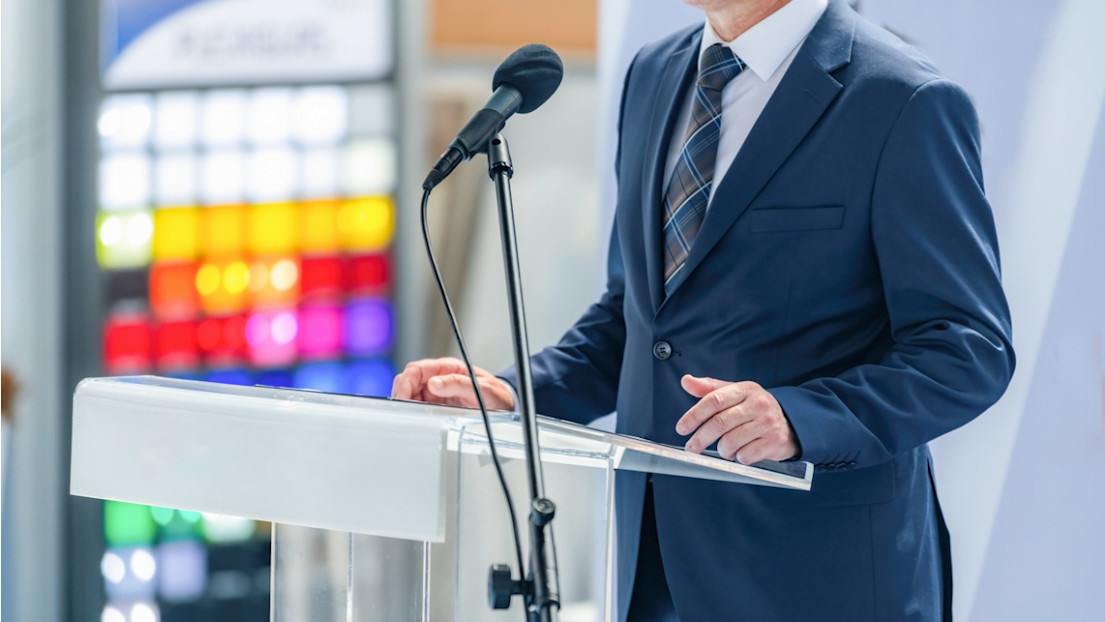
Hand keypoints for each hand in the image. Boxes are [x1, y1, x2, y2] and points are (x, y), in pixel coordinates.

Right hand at [390, 357, 515, 410]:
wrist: (504, 405)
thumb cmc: (495, 395)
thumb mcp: (480, 389)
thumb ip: (458, 384)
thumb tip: (433, 383)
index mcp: (448, 368)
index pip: (416, 369)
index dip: (405, 383)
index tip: (402, 398)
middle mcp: (440, 377)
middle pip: (409, 381)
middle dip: (402, 394)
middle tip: (402, 411)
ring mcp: (437, 390)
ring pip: (411, 394)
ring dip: (407, 404)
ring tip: (410, 417)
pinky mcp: (438, 403)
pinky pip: (419, 405)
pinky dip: (414, 411)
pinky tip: (416, 419)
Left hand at [675, 375, 797, 464]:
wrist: (789, 424)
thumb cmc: (753, 409)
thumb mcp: (734, 394)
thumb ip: (709, 389)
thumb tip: (686, 381)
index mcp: (745, 389)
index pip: (714, 400)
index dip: (694, 415)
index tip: (681, 428)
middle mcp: (758, 404)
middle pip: (720, 423)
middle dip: (701, 438)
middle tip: (691, 448)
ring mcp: (768, 423)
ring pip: (731, 442)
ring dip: (722, 450)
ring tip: (724, 449)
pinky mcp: (774, 442)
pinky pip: (745, 456)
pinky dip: (737, 458)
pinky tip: (741, 452)